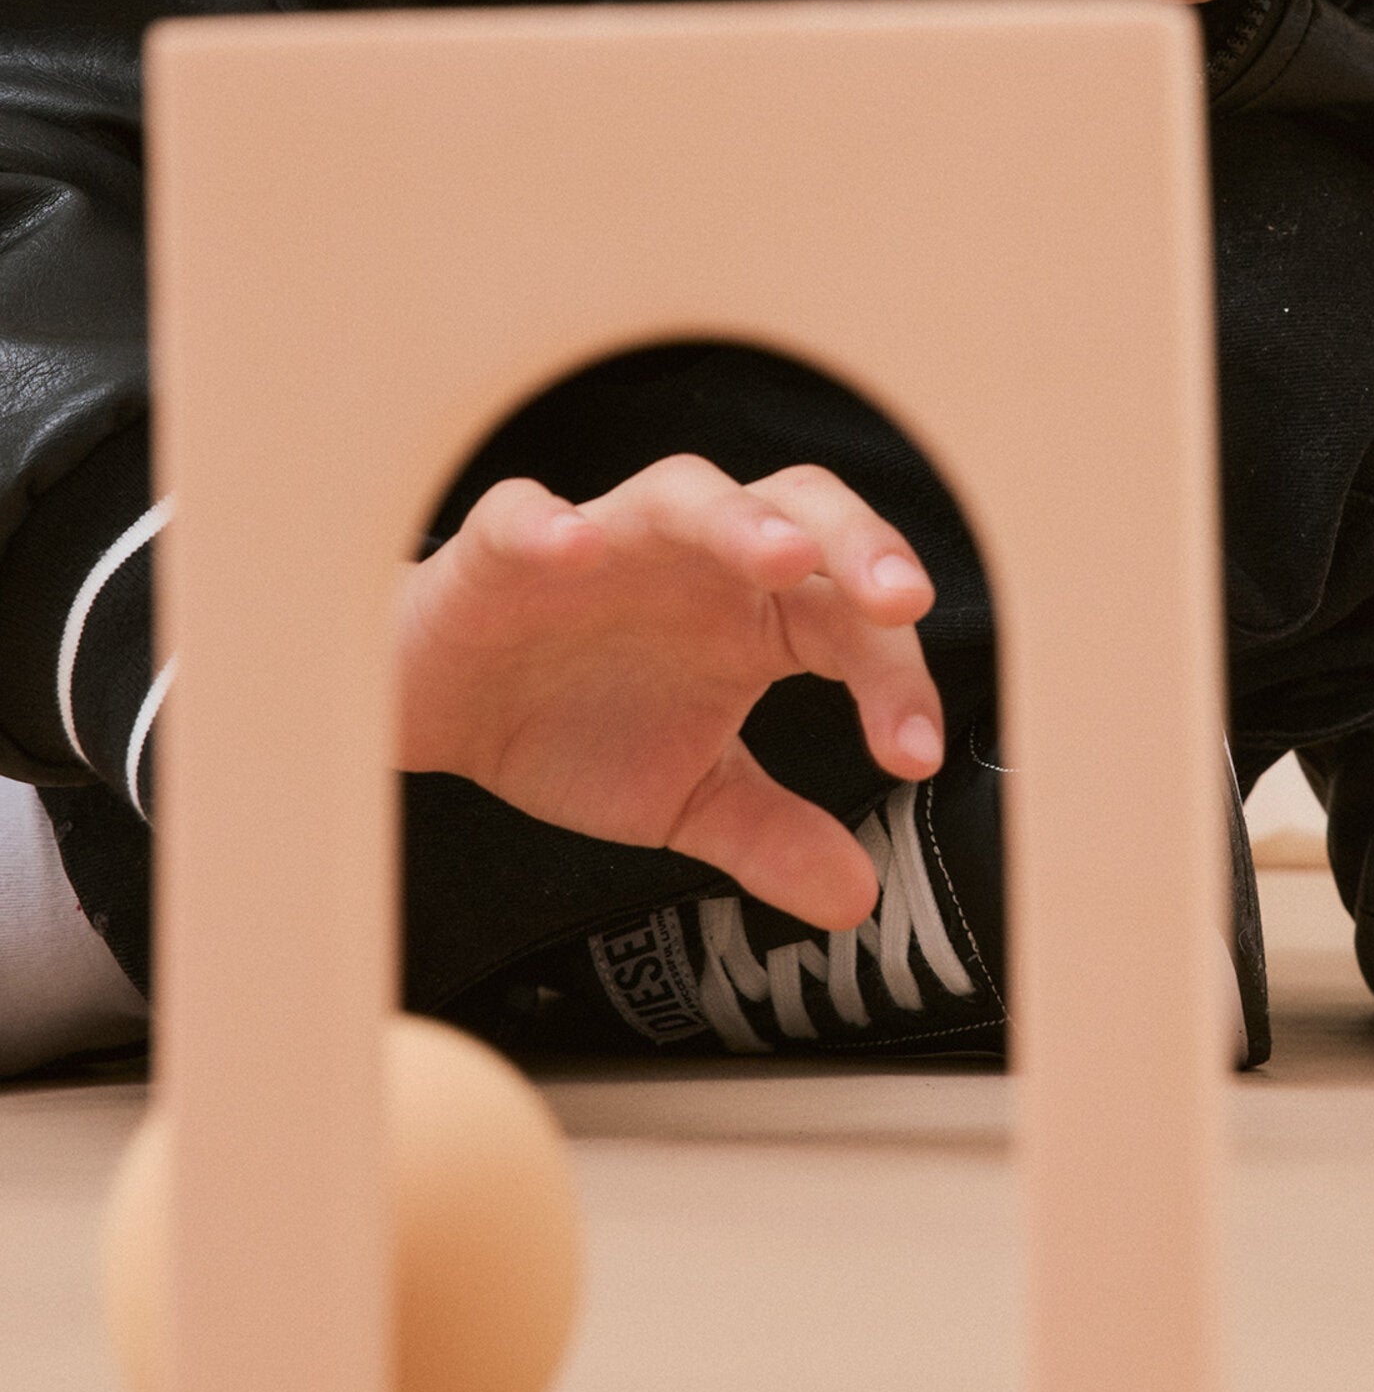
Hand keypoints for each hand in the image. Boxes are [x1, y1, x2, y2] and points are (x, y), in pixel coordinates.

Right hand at [396, 455, 943, 930]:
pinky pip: (526, 517)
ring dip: (736, 517)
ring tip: (781, 556)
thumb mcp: (683, 798)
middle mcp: (698, 562)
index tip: (915, 754)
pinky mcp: (505, 551)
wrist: (441, 716)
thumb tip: (859, 899)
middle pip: (799, 510)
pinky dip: (551, 525)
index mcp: (755, 613)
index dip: (897, 676)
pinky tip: (574, 549)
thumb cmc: (573, 726)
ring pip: (684, 492)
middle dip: (858, 545)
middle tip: (899, 602)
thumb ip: (771, 835)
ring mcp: (606, 543)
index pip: (851, 617)